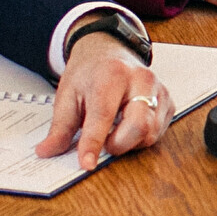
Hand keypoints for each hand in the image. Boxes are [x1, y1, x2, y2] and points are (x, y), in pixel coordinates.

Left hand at [41, 31, 170, 168]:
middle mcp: (141, 80)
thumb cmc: (90, 73)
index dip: (94, 143)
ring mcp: (159, 90)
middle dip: (118, 145)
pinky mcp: (169, 102)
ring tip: (114, 130)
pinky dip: (141, 138)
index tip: (86, 163)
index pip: (104, 115)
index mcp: (112, 74)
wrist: (109, 52)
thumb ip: (60, 127)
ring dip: (129, 143)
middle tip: (103, 143)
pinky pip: (158, 132)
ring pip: (151, 133)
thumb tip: (47, 151)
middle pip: (139, 126)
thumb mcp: (67, 95)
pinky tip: (127, 126)